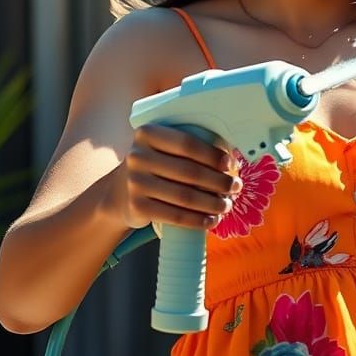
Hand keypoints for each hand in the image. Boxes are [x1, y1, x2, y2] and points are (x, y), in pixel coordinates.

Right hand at [109, 124, 240, 231]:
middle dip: (219, 182)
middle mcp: (138, 156)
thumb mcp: (163, 149)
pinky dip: (198, 220)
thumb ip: (189, 147)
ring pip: (185, 196)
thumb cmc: (156, 166)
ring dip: (213, 203)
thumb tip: (233, 160)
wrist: (119, 193)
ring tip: (227, 205)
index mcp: (147, 134)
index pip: (187, 144)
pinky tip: (212, 221)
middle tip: (236, 188)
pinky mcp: (136, 207)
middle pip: (190, 172)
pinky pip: (175, 216)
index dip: (213, 155)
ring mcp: (135, 183)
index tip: (232, 165)